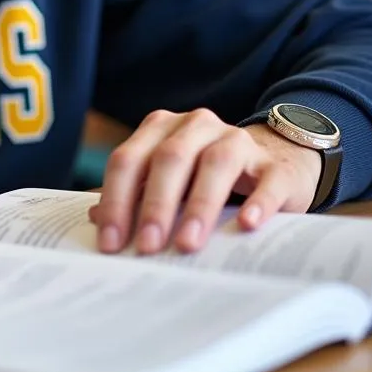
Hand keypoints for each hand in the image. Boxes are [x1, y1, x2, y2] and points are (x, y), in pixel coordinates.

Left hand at [89, 108, 321, 255]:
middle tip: (147, 246)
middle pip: (169, 158)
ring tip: (188, 244)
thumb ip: (133, 193)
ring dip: (199, 205)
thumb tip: (95, 218)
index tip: (110, 241)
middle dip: (155, 204)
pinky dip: (258, 202)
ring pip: (215, 163)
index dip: (116, 198)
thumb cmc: (205, 176)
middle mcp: (196, 125)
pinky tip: (248, 225)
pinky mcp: (276, 165)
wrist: (274, 162)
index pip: (129, 159)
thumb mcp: (166, 181)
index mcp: (161, 128)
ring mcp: (238, 140)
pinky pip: (267, 179)